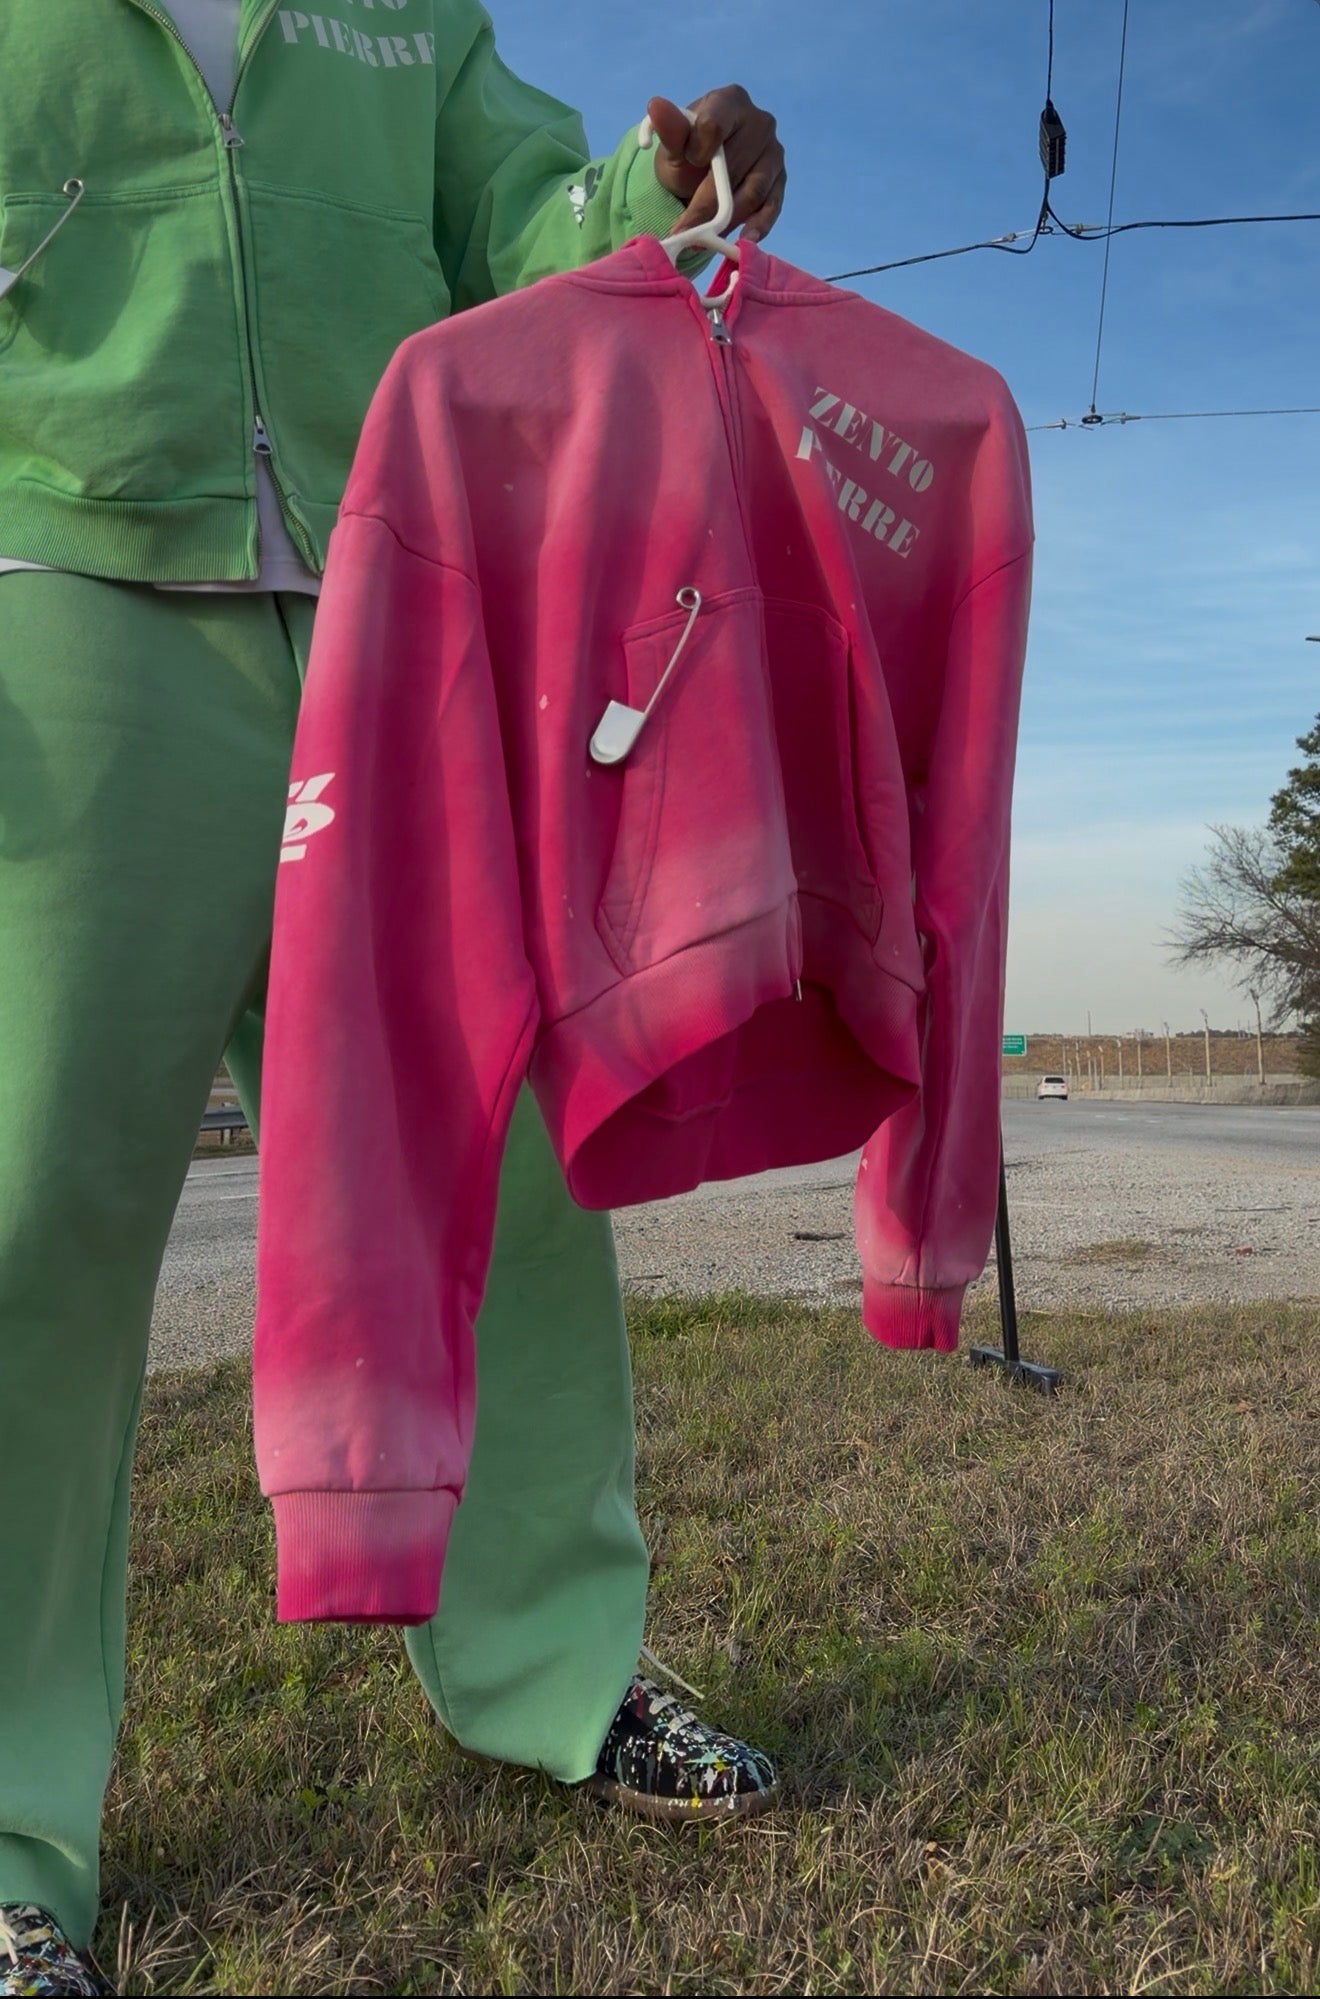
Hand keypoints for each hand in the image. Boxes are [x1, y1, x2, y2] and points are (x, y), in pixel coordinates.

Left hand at [647, 87, 785, 244]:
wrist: (700, 171)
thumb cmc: (687, 151)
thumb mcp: (672, 144)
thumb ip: (668, 130)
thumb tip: (656, 105)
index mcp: (731, 102)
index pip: (716, 126)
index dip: (698, 150)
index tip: (686, 164)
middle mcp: (760, 123)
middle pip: (734, 166)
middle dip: (706, 203)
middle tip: (684, 230)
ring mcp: (773, 153)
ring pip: (753, 190)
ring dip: (727, 219)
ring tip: (704, 239)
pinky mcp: (779, 182)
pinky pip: (772, 205)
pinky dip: (758, 226)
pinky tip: (744, 242)